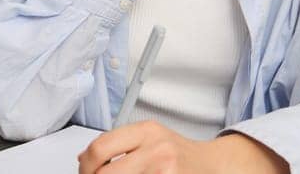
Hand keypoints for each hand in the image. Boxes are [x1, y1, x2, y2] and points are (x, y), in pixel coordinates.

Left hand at [77, 121, 288, 173]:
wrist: (215, 165)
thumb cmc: (181, 155)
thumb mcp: (150, 140)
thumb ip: (118, 145)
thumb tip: (84, 158)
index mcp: (147, 131)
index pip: (100, 147)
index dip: (86, 166)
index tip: (85, 172)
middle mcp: (157, 148)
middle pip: (106, 173)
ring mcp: (166, 170)